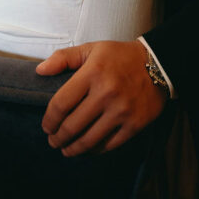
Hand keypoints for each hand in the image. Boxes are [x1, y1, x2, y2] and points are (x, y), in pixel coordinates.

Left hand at [36, 40, 167, 155]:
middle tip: (53, 141)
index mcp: (92, 73)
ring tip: (66, 149)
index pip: (61, 104)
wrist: (159, 64)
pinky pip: (109, 145)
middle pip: (72, 126)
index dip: (49, 120)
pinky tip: (88, 148)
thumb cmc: (120, 56)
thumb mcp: (92, 48)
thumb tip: (40, 71)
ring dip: (73, 149)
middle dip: (57, 138)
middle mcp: (106, 93)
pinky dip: (95, 150)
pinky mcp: (134, 125)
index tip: (46, 126)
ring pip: (89, 140)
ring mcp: (121, 111)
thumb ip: (64, 58)